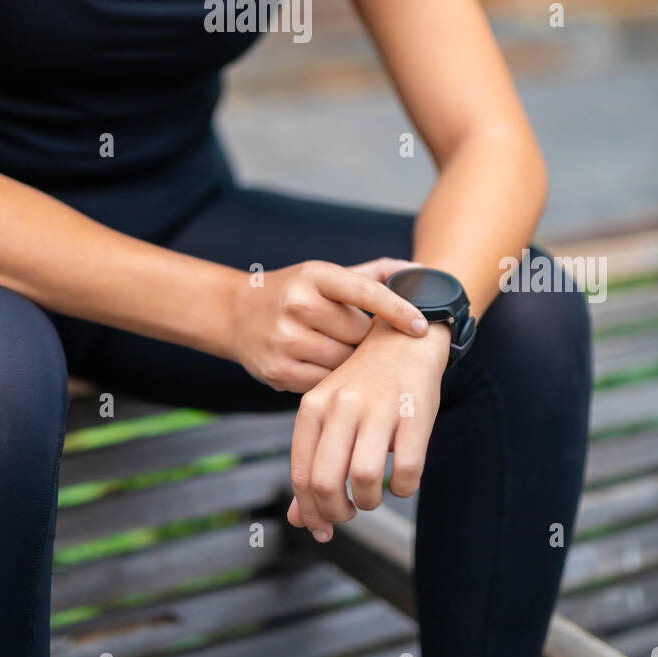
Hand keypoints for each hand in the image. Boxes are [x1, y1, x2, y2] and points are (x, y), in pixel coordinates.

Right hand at [230, 257, 427, 393]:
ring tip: (337, 350)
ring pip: (344, 363)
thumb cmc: (294, 292)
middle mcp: (298, 305)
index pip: (364, 291)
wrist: (236, 314)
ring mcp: (286, 340)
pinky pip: (325, 383)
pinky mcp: (278, 371)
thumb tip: (419, 272)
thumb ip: (374, 274)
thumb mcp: (326, 275)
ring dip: (350, 362)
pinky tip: (321, 364)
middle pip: (358, 335)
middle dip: (364, 339)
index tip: (421, 325)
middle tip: (355, 336)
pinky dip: (331, 378)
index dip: (397, 308)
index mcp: (315, 276)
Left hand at [286, 318, 451, 540]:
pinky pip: (407, 471)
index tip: (321, 528)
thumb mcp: (328, 416)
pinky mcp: (415, 414)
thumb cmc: (362, 387)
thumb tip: (300, 521)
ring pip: (366, 479)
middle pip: (326, 482)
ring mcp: (379, 408)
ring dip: (369, 503)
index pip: (301, 473)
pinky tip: (401, 482)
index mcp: (314, 406)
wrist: (403, 342)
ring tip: (372, 496)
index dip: (310, 511)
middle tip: (347, 514)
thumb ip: (312, 464)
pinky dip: (403, 489)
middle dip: (336, 513)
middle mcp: (342, 406)